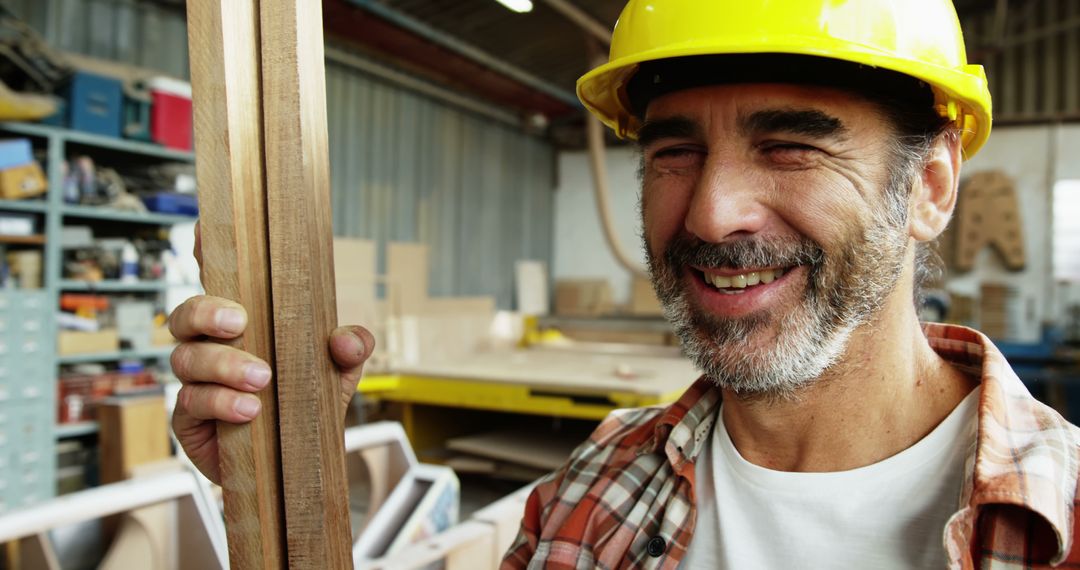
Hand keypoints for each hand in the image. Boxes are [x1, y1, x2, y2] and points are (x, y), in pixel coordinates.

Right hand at [169, 224, 374, 483]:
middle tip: (240, 321)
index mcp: (243, 325)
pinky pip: (190, 403)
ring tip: (260, 381)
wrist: (292, 467)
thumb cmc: (305, 406)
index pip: (218, 281)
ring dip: (223, 365)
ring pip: (186, 358)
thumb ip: (348, 352)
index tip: (204, 229)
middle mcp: (210, 346)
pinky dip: (220, 403)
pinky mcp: (189, 420)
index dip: (204, 252)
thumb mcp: (336, 376)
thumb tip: (350, 340)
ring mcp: (194, 381)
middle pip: (185, 314)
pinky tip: (250, 410)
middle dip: (207, 312)